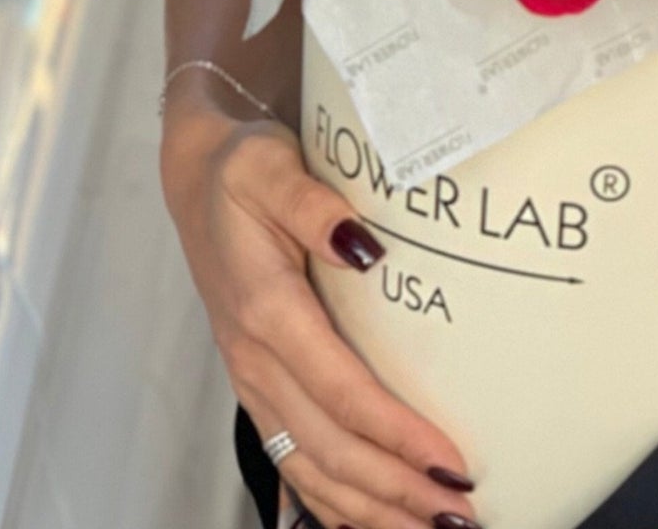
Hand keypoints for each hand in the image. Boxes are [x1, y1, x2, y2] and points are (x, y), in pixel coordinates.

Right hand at [161, 96, 477, 528]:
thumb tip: (364, 244)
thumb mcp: (270, 165)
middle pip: (329, 448)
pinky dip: (332, 503)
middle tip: (460, 514)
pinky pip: (293, 461)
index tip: (449, 460)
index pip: (339, 390)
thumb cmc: (244, 169)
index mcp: (266, 310)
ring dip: (370, 508)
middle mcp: (255, 359)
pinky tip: (371, 522)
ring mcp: (253, 380)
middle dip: (395, 490)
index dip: (395, 434)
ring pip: (310, 469)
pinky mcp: (259, 387)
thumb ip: (313, 202)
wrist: (198, 180)